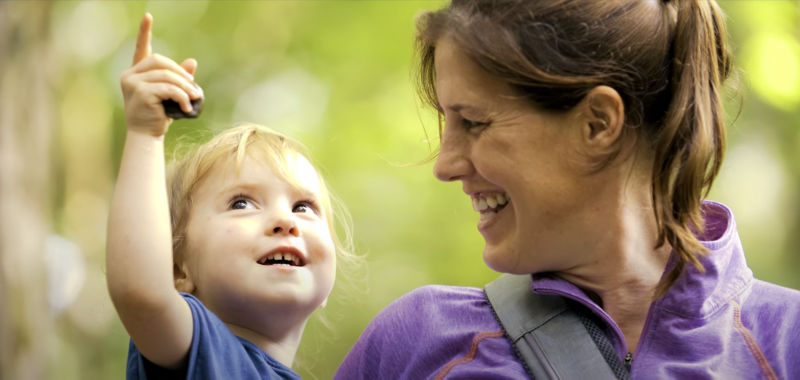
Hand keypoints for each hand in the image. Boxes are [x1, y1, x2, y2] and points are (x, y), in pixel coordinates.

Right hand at [120, 13, 202, 136]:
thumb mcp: (169, 95)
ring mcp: (133, 84)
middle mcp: (130, 75)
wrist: (146, 136)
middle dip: (180, 73)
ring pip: (167, 75)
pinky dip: (182, 97)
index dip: (144, 32)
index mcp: (136, 73)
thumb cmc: (157, 115)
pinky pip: (168, 88)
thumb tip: (192, 62)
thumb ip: (178, 79)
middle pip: (160, 61)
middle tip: (193, 87)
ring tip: (194, 98)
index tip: (148, 16)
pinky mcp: (141, 93)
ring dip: (185, 86)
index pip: (140, 48)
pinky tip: (187, 107)